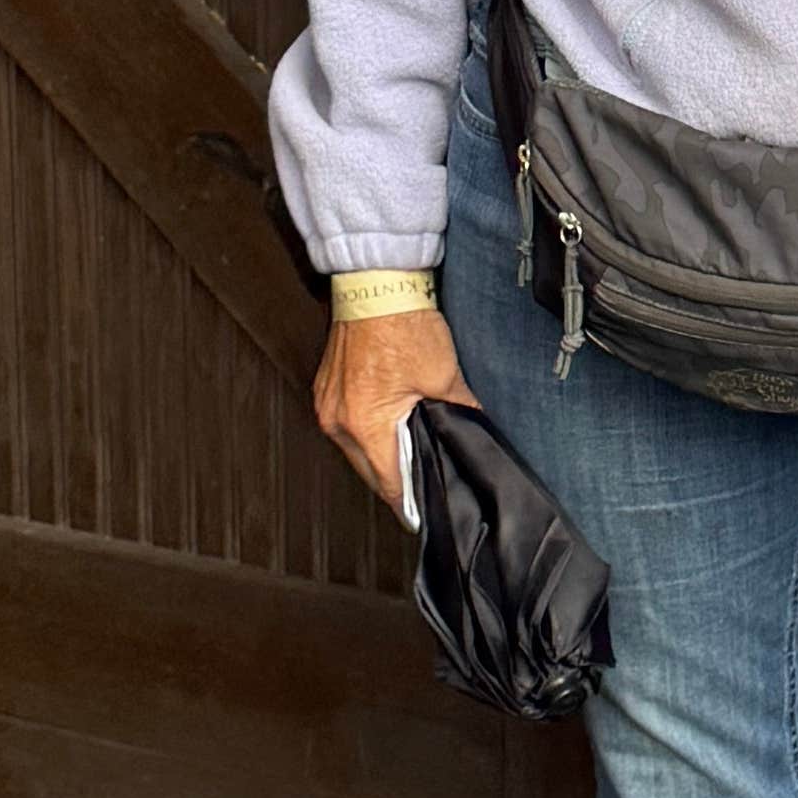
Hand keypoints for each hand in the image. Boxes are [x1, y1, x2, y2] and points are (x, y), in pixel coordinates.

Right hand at [314, 301, 467, 515]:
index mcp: (365, 425)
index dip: (408, 502)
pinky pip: (346, 425)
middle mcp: (338, 420)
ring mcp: (327, 404)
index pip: (388, 483)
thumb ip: (459, 413)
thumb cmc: (403, 323)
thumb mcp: (444, 376)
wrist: (376, 283)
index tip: (420, 514)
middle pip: (369, 470)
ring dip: (379, 454)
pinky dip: (366, 431)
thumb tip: (472, 431)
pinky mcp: (326, 389)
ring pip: (355, 449)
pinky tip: (387, 425)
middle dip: (395, 478)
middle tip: (421, 483)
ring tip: (408, 453)